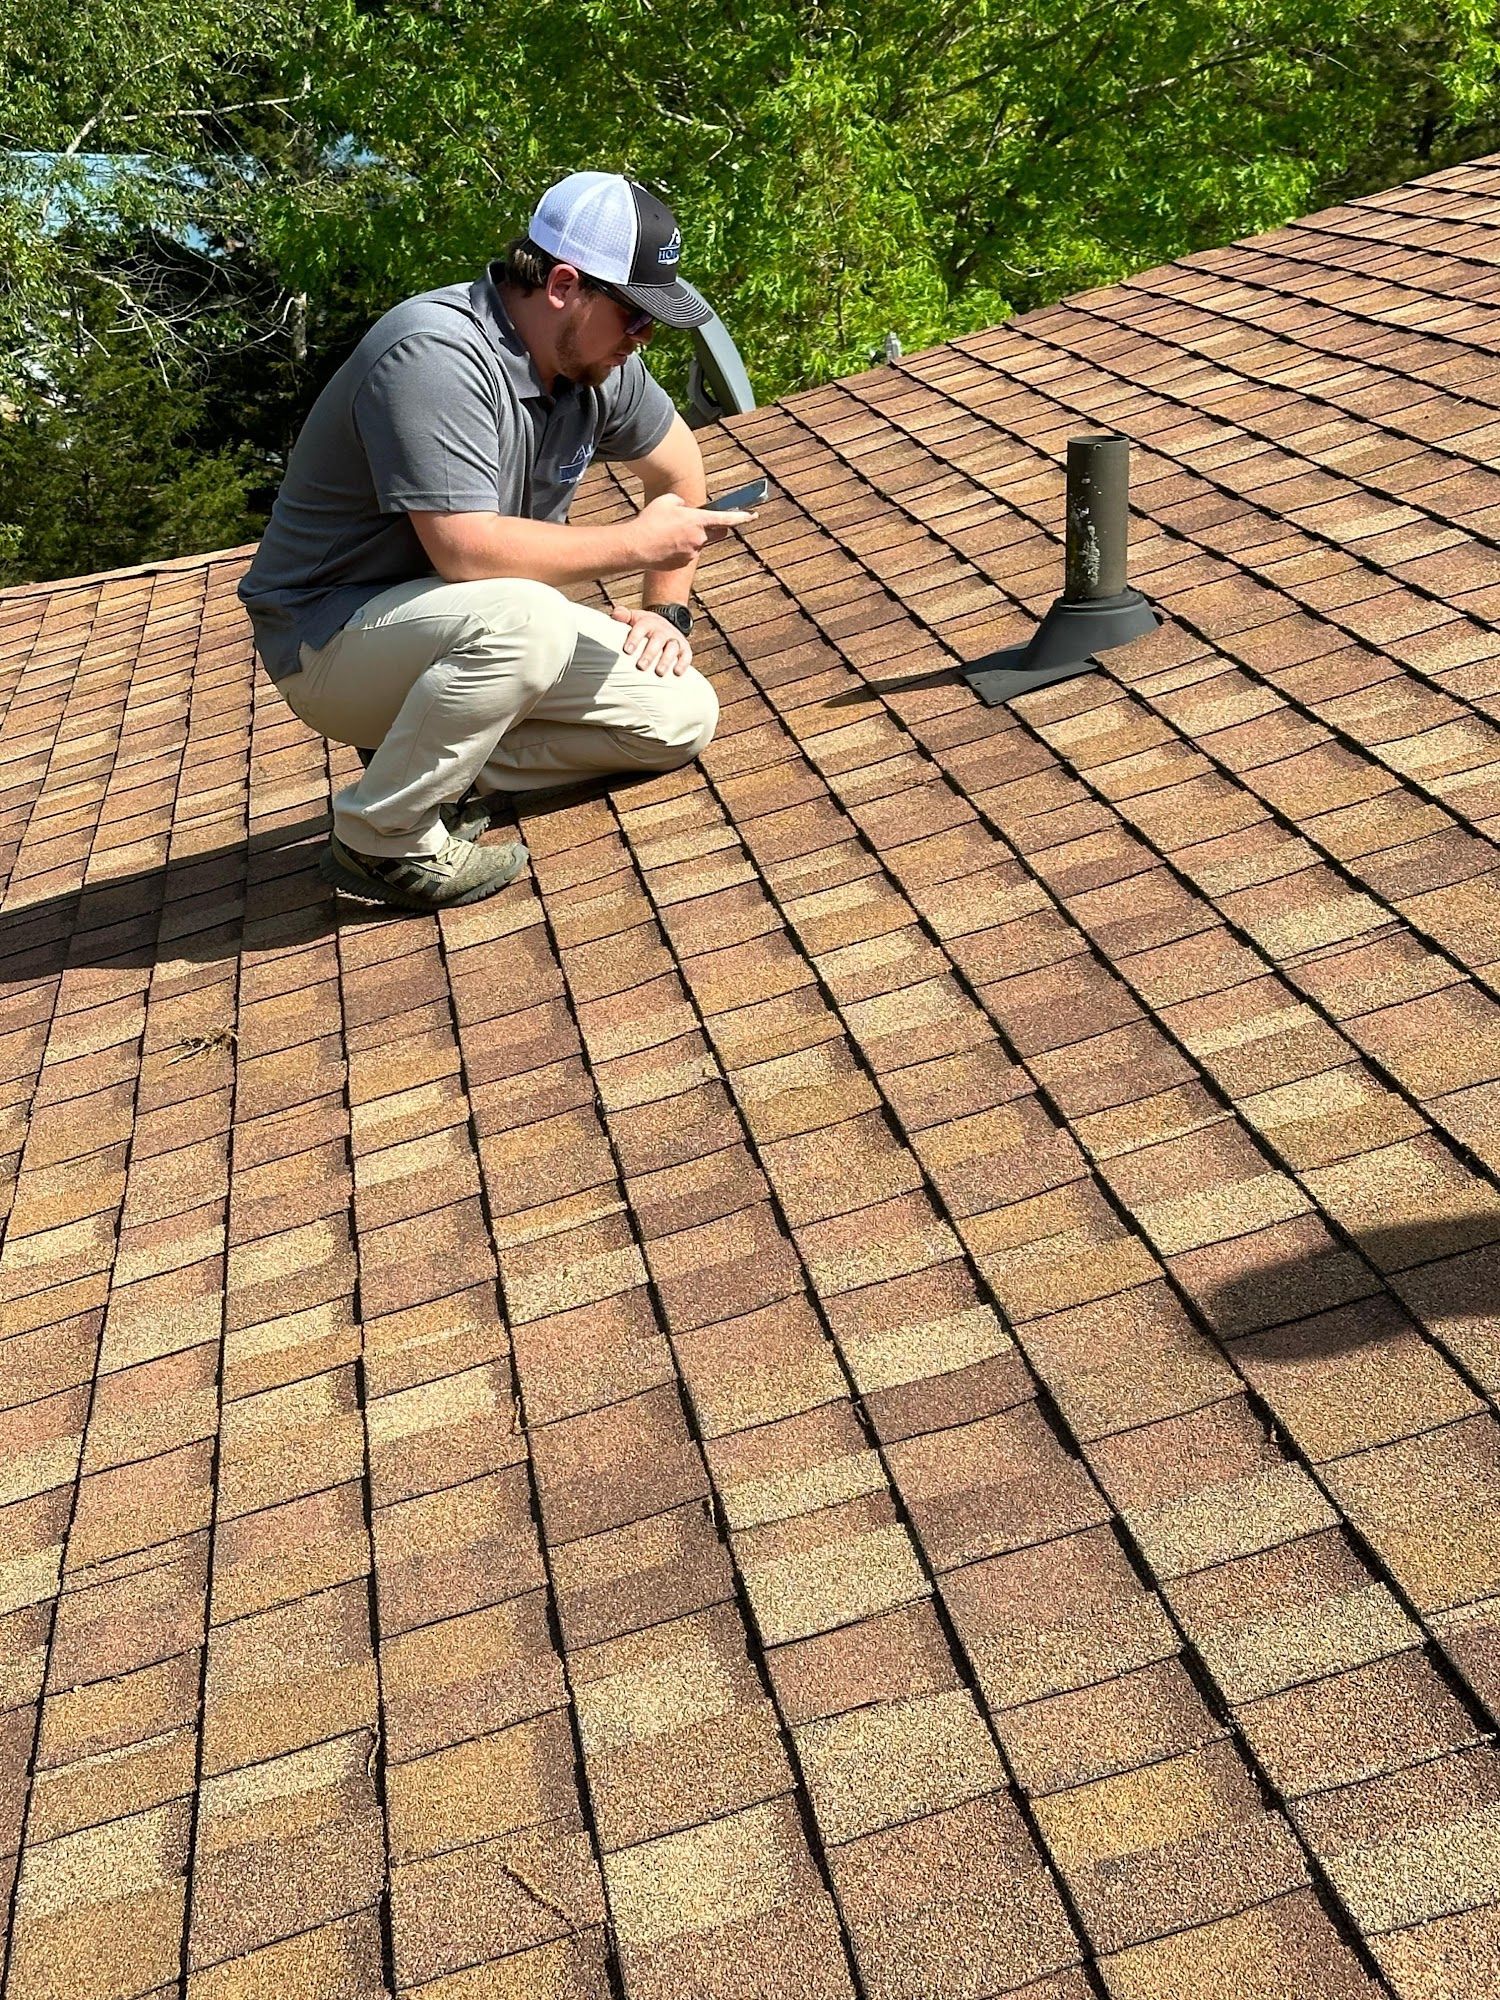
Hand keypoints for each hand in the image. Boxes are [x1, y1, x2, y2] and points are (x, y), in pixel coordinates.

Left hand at [611, 604, 693, 675]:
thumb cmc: (643, 626)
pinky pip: (686, 655)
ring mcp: (674, 639)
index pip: (641, 628)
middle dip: (650, 653)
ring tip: (659, 673)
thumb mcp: (634, 618)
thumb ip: (623, 616)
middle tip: (641, 666)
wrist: (664, 623)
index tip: (627, 651)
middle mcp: (663, 630)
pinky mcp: (684, 648)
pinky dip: (683, 663)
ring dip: (666, 660)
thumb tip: (615, 614)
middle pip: (658, 640)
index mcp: (648, 622)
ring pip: (672, 648)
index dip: (635, 638)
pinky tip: (677, 673)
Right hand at [629, 491, 755, 568]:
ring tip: (669, 533)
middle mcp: (699, 538)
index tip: (753, 515)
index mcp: (698, 521)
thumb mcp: (667, 501)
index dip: (742, 516)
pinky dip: (680, 549)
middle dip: (714, 528)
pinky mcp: (683, 563)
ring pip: (699, 543)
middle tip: (701, 523)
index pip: (726, 518)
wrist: (636, 546)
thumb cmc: (650, 520)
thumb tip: (684, 509)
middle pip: (717, 533)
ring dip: (690, 538)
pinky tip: (664, 544)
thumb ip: (681, 502)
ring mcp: (692, 553)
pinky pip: (687, 554)